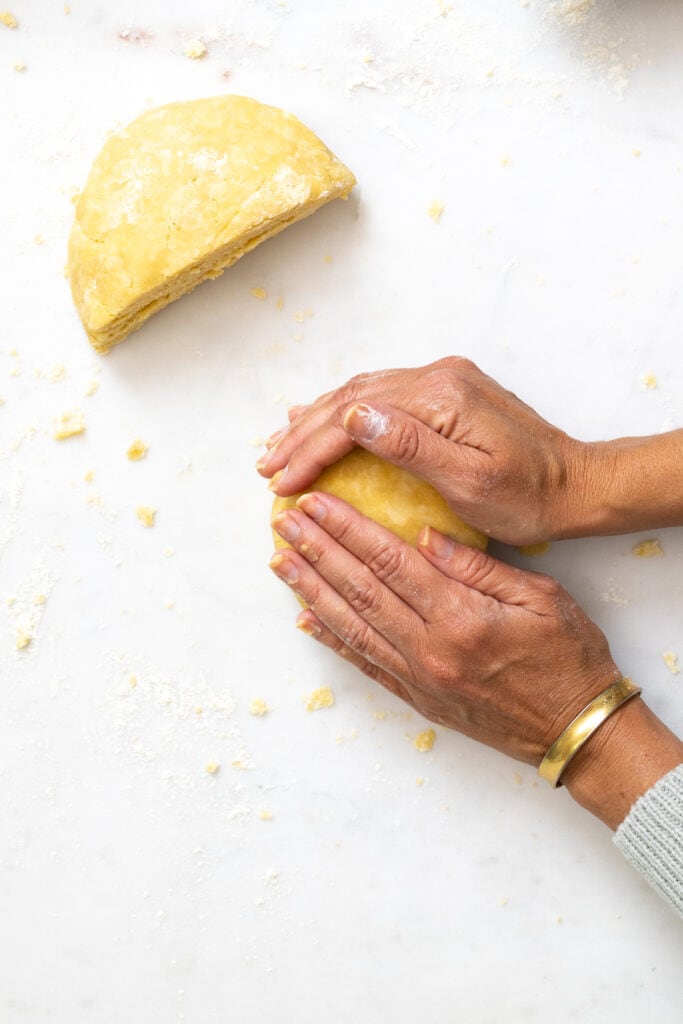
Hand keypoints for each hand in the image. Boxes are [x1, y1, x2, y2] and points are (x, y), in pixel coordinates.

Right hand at [258, 357, 585, 545]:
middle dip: (303, 434)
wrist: (574, 484)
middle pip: (351, 399)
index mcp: (439, 397)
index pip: (355, 418)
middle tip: (266, 467)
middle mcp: (437, 377)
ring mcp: (441, 381)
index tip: (282, 483)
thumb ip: (411, 446)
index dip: (311, 450)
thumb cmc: (528, 496)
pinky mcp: (446, 393)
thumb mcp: (471, 482)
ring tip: (280, 444)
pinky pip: (381, 395)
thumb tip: (354, 417)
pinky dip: (346, 412)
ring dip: (317, 420)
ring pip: (361, 393)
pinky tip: (327, 418)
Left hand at [270, 489, 620, 765]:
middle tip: (285, 521)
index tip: (318, 503)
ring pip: (352, 626)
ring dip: (311, 590)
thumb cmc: (569, 657)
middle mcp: (430, 649)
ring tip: (280, 561)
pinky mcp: (417, 699)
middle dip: (317, 551)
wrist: (576, 730)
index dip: (349, 529)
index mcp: (462, 616)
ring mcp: (419, 678)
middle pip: (361, 590)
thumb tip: (424, 534)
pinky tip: (306, 618)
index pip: (391, 562)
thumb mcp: (541, 596)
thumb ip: (478, 565)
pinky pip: (366, 665)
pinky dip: (332, 640)